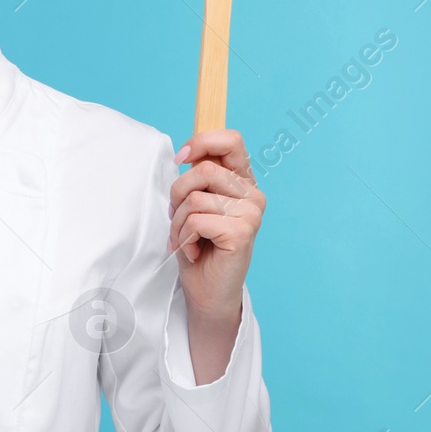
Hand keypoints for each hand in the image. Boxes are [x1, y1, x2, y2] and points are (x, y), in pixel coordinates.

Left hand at [168, 129, 264, 322]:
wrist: (207, 291)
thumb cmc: (199, 246)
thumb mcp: (194, 204)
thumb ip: (198, 178)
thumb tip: (186, 154)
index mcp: (243, 182)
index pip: (231, 140)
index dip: (201, 142)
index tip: (181, 158)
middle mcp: (253, 195)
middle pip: (204, 169)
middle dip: (177, 194)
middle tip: (178, 218)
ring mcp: (251, 214)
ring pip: (195, 198)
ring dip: (178, 222)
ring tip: (187, 239)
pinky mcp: (242, 233)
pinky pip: (196, 221)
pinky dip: (184, 238)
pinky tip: (194, 251)